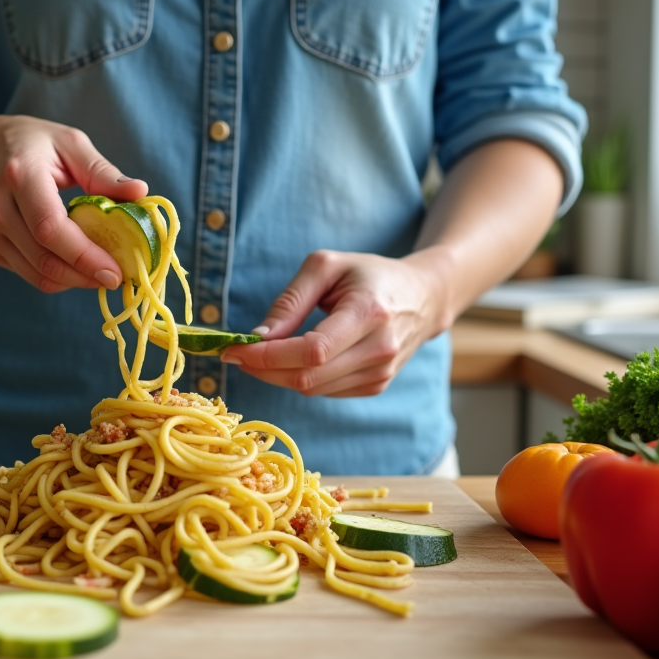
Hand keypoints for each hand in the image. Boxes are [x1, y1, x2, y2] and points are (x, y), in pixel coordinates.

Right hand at [0, 115, 149, 292]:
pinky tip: (74, 264)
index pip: (50, 228)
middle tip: (116, 277)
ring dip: (73, 281)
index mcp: (19, 174)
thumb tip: (140, 192)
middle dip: (84, 275)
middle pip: (44, 258)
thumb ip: (103, 171)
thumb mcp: (69, 143)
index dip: (84, 255)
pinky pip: (27, 272)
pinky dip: (56, 275)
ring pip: (36, 274)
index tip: (115, 270)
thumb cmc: (29, 143)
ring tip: (100, 273)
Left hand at [220, 250, 449, 397]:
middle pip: (308, 377)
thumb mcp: (326, 267)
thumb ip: (290, 301)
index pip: (312, 350)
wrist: (424, 297)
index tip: (234, 349)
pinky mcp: (376, 386)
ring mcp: (381, 373)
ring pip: (313, 389)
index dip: (268, 357)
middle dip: (263, 370)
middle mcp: (379, 349)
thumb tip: (257, 337)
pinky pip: (325, 391)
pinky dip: (299, 379)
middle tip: (236, 354)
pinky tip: (290, 360)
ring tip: (259, 355)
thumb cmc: (369, 274)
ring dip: (277, 377)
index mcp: (369, 312)